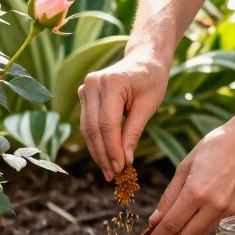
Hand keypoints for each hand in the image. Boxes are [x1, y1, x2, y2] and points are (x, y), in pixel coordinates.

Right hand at [78, 52, 169, 179]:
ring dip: (97, 152)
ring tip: (109, 171)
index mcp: (110, 83)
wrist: (144, 58)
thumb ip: (133, 132)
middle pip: (93, 129)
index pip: (107, 124)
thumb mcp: (148, 105)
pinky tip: (105, 157)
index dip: (113, 149)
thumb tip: (125, 160)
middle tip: (114, 175)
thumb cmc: (151, 79)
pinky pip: (87, 124)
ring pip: (86, 129)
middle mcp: (92, 84)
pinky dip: (96, 142)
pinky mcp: (84, 95)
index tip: (122, 168)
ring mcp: (85, 88)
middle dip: (103, 155)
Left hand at [144, 120, 234, 234]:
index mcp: (196, 192)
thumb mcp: (185, 166)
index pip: (171, 224)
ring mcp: (226, 211)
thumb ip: (169, 196)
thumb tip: (154, 221)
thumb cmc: (214, 147)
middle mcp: (213, 206)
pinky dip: (196, 231)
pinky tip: (185, 229)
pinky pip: (211, 227)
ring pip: (198, 234)